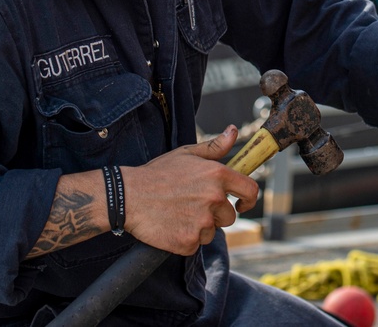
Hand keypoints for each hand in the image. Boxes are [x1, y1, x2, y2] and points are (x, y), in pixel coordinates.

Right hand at [123, 126, 258, 255]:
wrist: (128, 196)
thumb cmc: (157, 174)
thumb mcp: (186, 154)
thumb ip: (215, 147)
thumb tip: (233, 132)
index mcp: (216, 175)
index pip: (250, 190)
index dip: (249, 200)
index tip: (242, 204)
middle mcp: (213, 198)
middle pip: (229, 216)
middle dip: (216, 214)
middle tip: (192, 206)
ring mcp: (202, 222)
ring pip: (212, 231)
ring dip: (200, 227)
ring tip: (178, 214)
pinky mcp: (189, 242)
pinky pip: (196, 245)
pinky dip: (186, 239)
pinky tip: (171, 225)